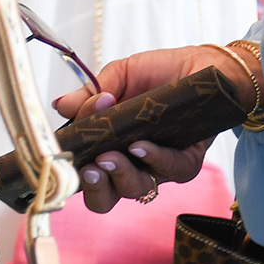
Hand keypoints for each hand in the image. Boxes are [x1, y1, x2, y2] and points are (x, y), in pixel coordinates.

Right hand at [49, 45, 255, 212]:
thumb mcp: (120, 76)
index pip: (82, 177)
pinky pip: (171, 170)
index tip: (63, 164)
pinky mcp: (187, 162)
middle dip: (94, 188)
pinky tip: (142, 146)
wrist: (203, 64)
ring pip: (136, 188)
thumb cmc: (160, 73)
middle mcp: (130, 164)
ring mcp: (157, 166)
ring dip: (120, 173)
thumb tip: (60, 106)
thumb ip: (90, 94)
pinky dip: (154, 159)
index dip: (70, 178)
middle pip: (104, 199)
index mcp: (107, 147)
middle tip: (89, 168)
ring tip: (111, 156)